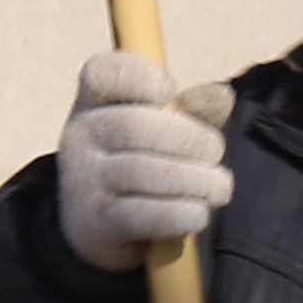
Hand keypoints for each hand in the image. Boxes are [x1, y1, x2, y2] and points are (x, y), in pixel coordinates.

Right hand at [59, 57, 239, 272]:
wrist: (97, 228)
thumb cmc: (139, 162)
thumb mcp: (162, 127)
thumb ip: (193, 109)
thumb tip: (222, 95)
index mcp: (93, 103)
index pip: (104, 75)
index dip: (145, 77)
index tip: (172, 93)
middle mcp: (79, 138)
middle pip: (135, 127)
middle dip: (191, 139)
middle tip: (215, 154)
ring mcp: (82, 182)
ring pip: (143, 172)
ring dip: (197, 180)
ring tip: (219, 188)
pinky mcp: (95, 224)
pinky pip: (145, 215)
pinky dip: (183, 214)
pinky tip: (198, 213)